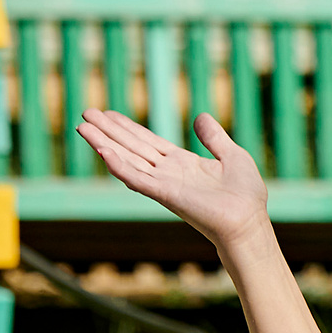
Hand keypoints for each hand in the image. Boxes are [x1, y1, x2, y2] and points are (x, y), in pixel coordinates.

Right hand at [78, 109, 270, 247]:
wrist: (249, 221)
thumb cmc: (246, 195)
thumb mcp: (233, 155)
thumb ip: (214, 137)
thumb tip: (201, 117)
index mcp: (182, 163)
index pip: (148, 142)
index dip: (128, 128)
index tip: (108, 113)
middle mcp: (168, 173)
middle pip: (131, 147)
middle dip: (108, 131)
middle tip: (86, 112)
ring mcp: (164, 184)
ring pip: (127, 160)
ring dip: (104, 143)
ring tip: (82, 126)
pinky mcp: (166, 195)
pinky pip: (137, 179)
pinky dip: (119, 165)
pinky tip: (102, 150)